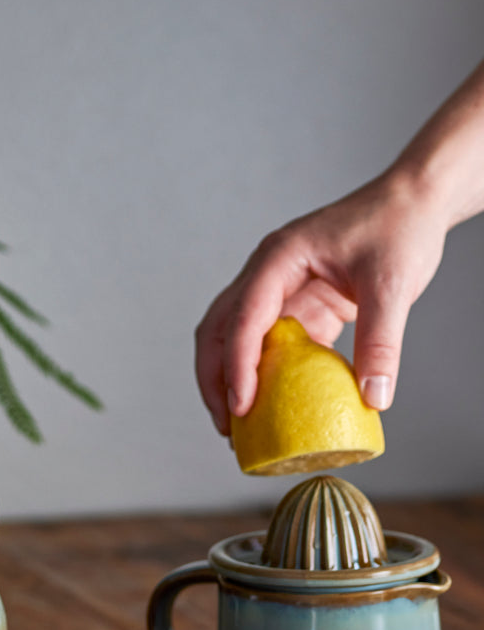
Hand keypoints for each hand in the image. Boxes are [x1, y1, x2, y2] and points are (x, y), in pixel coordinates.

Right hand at [195, 171, 448, 435]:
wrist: (414, 203)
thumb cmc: (400, 228)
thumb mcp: (393, 285)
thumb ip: (381, 342)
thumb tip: (374, 398)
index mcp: (279, 258)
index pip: (244, 317)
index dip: (238, 365)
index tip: (242, 407)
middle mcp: (267, 274)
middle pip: (219, 330)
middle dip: (215, 379)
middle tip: (228, 425)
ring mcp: (278, 291)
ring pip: (234, 339)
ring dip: (230, 379)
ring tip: (238, 425)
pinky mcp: (297, 307)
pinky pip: (269, 346)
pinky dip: (263, 377)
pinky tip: (272, 407)